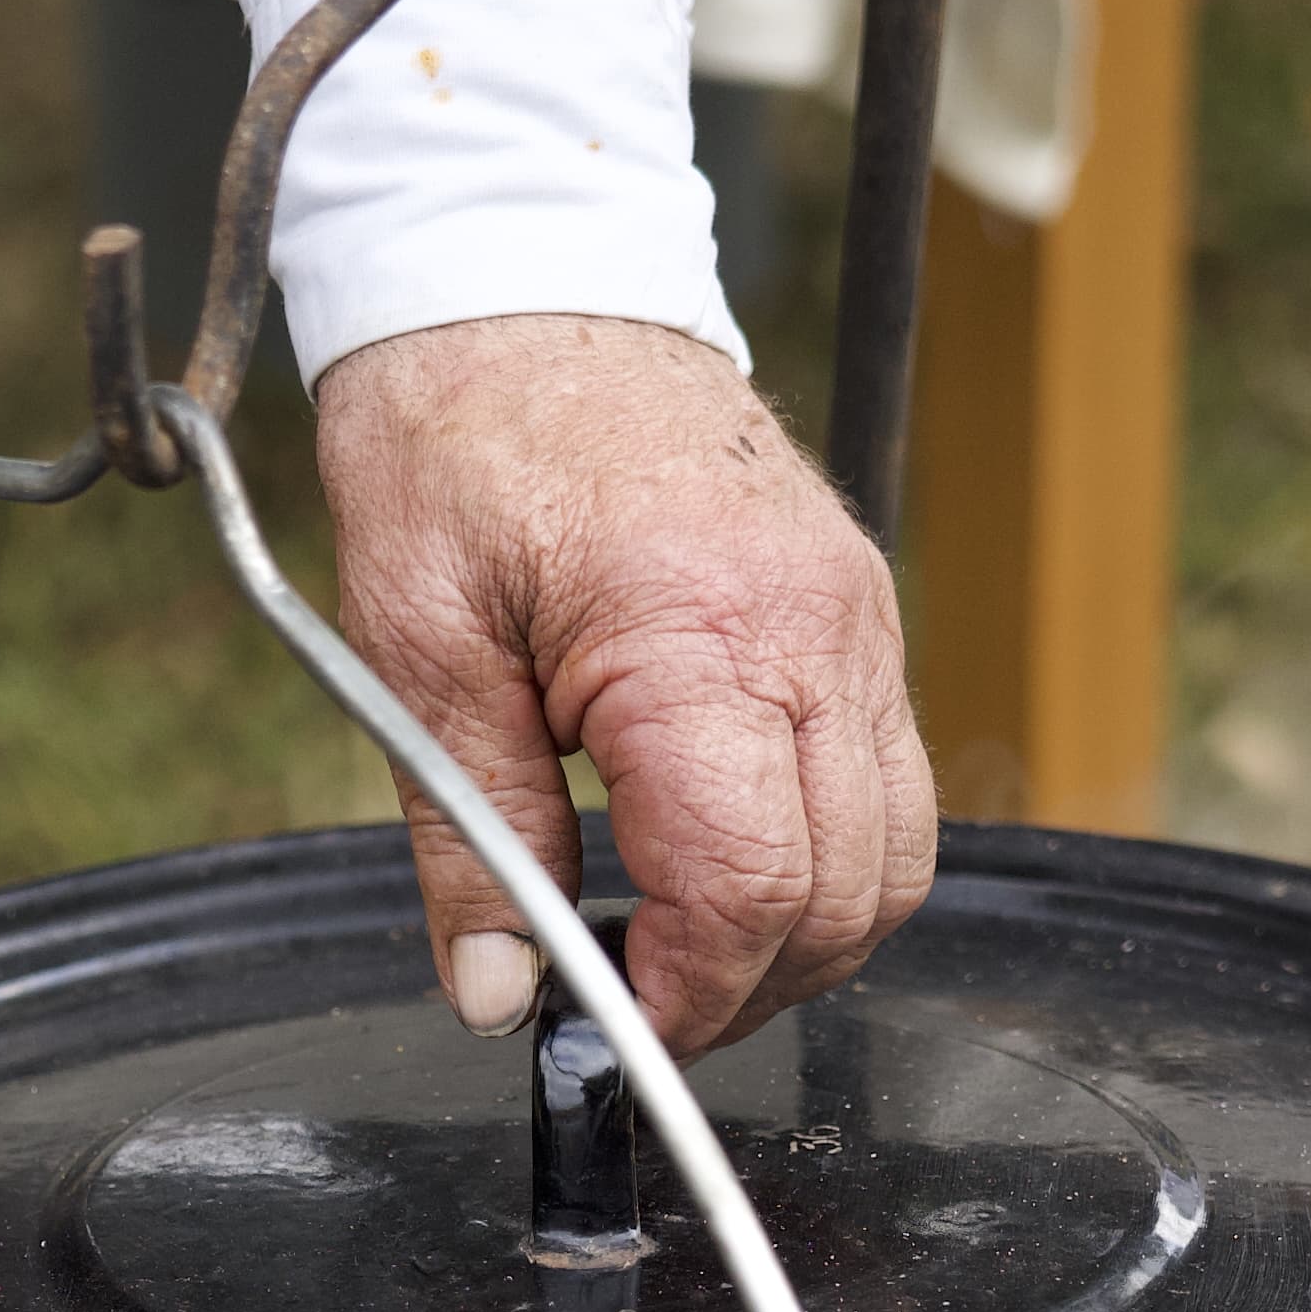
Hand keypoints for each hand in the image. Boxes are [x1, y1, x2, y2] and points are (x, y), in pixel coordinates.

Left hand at [313, 313, 934, 1057]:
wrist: (524, 282)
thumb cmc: (459, 441)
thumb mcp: (415, 652)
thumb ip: (468, 839)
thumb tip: (496, 997)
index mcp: (698, 633)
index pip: (754, 882)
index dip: (692, 992)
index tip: (614, 1029)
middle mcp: (815, 630)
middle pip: (853, 892)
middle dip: (752, 988)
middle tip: (639, 1009)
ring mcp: (857, 620)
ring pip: (895, 855)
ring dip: (802, 936)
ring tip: (680, 950)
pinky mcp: (859, 616)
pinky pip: (886, 785)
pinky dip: (820, 858)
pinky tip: (716, 861)